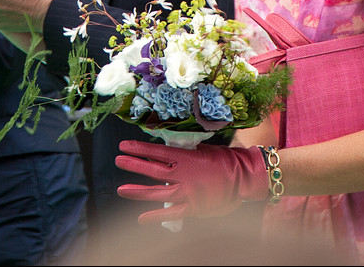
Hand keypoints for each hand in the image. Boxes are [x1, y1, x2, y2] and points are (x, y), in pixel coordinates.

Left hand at [115, 140, 268, 223]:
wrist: (245, 176)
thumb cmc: (224, 160)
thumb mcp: (201, 149)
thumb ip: (182, 152)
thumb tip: (162, 152)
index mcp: (186, 158)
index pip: (157, 152)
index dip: (139, 149)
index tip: (123, 145)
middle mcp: (185, 176)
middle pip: (153, 171)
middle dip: (133, 165)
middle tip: (118, 161)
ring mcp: (189, 193)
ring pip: (158, 193)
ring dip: (138, 191)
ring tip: (121, 189)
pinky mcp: (194, 208)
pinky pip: (171, 214)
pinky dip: (155, 216)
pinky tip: (140, 218)